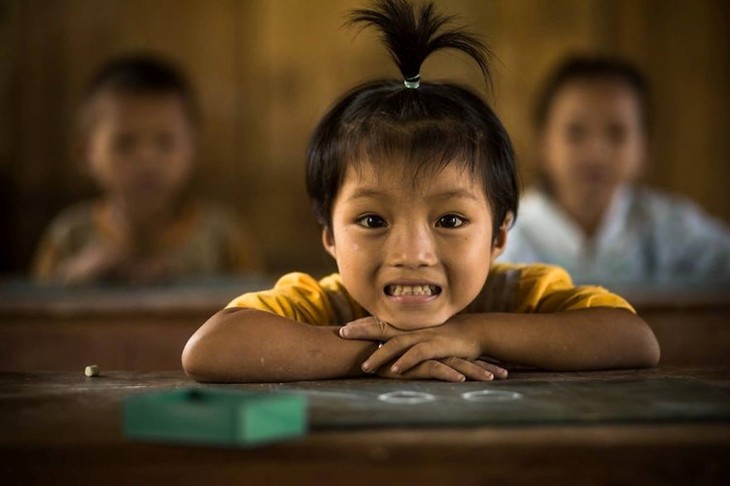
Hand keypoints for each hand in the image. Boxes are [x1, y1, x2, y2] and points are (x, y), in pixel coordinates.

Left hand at [339, 316, 507, 381]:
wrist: (478, 333)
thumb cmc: (451, 336)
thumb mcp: (427, 334)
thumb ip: (409, 337)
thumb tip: (391, 343)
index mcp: (410, 325)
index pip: (381, 322)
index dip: (362, 324)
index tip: (343, 328)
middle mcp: (414, 328)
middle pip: (383, 327)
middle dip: (362, 330)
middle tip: (341, 334)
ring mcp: (426, 335)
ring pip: (398, 343)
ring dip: (380, 354)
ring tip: (365, 366)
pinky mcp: (439, 346)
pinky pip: (419, 353)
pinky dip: (407, 361)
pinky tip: (396, 370)